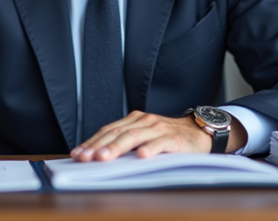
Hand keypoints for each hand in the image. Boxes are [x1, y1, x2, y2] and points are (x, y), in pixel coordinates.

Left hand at [70, 110, 247, 160]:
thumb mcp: (144, 137)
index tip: (78, 154)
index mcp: (134, 120)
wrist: (199, 132)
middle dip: (99, 146)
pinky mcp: (174, 139)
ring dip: (117, 148)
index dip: (92, 142)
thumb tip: (98, 157)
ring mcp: (159, 129)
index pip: (108, 130)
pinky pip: (160, 143)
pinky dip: (150, 149)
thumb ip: (126, 143)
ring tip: (104, 157)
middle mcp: (144, 121)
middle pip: (117, 133)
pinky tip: (141, 156)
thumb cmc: (167, 138)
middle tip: (86, 158)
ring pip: (134, 137)